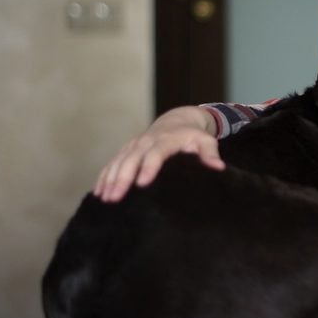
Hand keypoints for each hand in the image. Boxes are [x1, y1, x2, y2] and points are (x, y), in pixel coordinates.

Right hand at [93, 106, 223, 201]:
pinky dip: (104, 176)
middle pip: (131, 159)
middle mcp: (146, 141)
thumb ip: (210, 153)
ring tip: (105, 198)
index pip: (156, 154)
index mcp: (166, 140)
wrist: (178, 120)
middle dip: (122, 178)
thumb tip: (218, 167)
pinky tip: (99, 192)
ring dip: (110, 179)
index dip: (148, 167)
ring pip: (118, 161)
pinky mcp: (126, 149)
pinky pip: (112, 162)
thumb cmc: (193, 136)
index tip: (142, 184)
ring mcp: (134, 145)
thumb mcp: (205, 141)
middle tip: (115, 197)